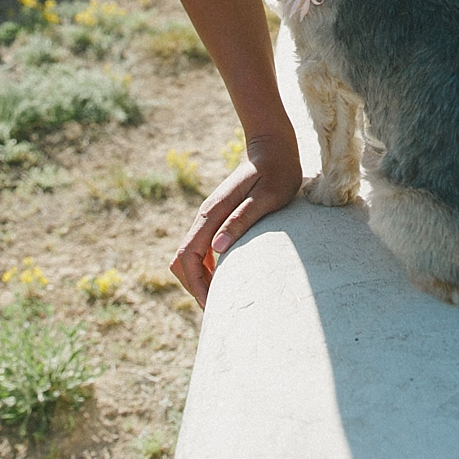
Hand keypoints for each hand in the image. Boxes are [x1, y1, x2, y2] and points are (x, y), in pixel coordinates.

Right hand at [170, 130, 301, 306]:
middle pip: (182, 261)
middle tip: (218, 309)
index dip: (196, 285)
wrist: (273, 148)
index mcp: (212, 214)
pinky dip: (207, 268)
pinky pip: (202, 250)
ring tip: (223, 299)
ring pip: (190, 257)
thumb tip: (217, 249)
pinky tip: (227, 278)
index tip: (213, 306)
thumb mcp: (266, 197)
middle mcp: (205, 217)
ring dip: (200, 279)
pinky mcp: (218, 219)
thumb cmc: (276, 172)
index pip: (188, 257)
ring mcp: (210, 218)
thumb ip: (242, 220)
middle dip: (195, 287)